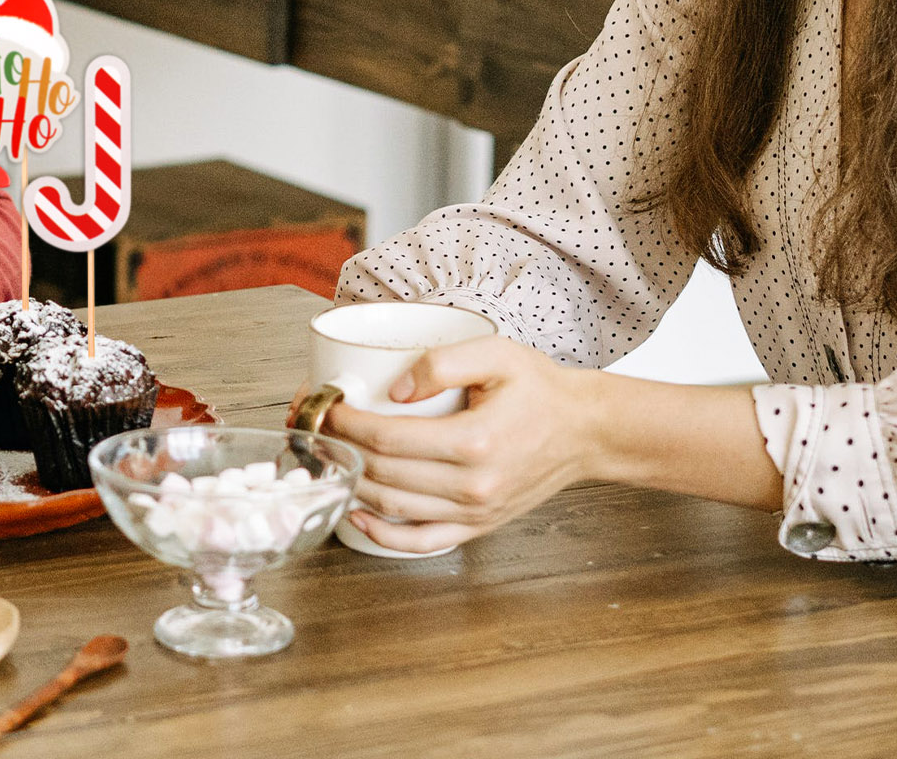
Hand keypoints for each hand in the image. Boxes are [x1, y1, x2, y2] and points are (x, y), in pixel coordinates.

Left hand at [292, 335, 598, 554]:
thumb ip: (442, 362)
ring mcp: (474, 512)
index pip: (386, 439)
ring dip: (351, 484)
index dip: (344, 423)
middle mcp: (472, 486)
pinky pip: (422, 542)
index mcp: (473, 442)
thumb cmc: (539, 388)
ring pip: (394, 508)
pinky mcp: (477, 525)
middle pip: (382, 473)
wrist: (584, 430)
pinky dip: (384, 534)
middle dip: (337, 447)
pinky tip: (359, 512)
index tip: (322, 404)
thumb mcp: (496, 353)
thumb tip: (395, 388)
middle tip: (312, 423)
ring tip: (325, 457)